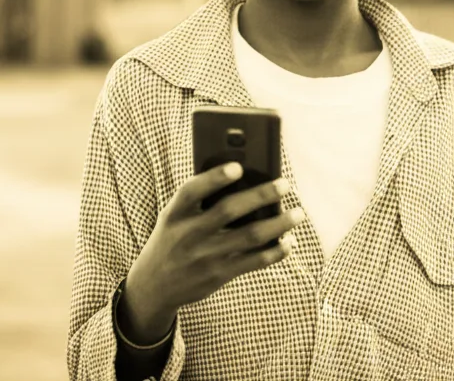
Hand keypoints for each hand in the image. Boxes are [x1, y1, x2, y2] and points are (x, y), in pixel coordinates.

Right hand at [120, 163, 303, 342]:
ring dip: (278, 224)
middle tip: (285, 184)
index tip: (238, 167)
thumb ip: (199, 201)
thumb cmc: (173, 238)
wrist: (154, 285)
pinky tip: (289, 241)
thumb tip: (247, 181)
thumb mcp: (174, 218)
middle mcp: (189, 234)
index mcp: (175, 214)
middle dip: (260, 195)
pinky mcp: (219, 275)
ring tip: (298, 213)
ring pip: (249, 236)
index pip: (192, 191)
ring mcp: (205, 256)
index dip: (214, 178)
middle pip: (228, 210)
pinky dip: (275, 251)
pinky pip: (254, 262)